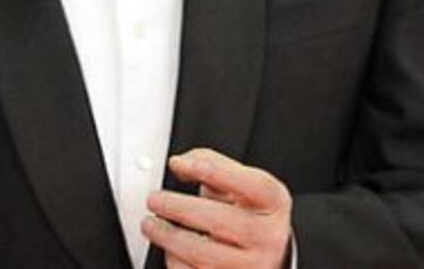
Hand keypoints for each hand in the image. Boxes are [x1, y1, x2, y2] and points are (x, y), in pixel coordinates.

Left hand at [141, 148, 292, 268]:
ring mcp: (252, 266)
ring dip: (168, 237)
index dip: (217, 172)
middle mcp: (268, 237)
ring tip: (150, 224)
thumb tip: (179, 165)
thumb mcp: (242, 184)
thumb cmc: (248, 213)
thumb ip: (212, 164)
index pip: (251, 184)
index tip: (183, 164)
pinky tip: (169, 248)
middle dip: (179, 208)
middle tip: (154, 199)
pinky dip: (174, 260)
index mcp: (273, 203)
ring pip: (202, 254)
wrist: (268, 254)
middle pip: (220, 220)